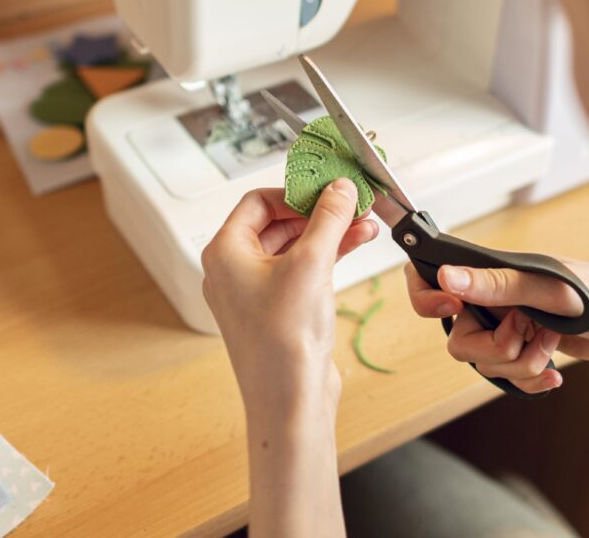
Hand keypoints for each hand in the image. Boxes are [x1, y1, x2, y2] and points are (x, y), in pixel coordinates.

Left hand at [202, 180, 378, 425]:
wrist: (289, 400)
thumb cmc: (283, 342)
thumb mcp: (311, 264)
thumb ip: (328, 219)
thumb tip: (339, 190)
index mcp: (225, 253)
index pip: (258, 201)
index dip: (295, 191)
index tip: (328, 188)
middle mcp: (234, 270)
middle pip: (278, 222)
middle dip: (319, 212)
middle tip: (352, 203)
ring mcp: (255, 292)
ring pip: (294, 246)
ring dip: (329, 233)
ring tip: (364, 223)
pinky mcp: (278, 311)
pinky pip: (301, 270)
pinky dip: (327, 256)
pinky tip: (356, 245)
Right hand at [405, 259, 588, 394]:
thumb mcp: (552, 289)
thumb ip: (497, 284)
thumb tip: (447, 277)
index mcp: (492, 271)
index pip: (430, 276)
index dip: (427, 299)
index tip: (454, 310)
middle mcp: (493, 298)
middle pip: (458, 338)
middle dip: (494, 348)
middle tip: (526, 332)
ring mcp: (506, 324)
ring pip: (483, 362)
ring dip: (519, 364)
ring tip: (552, 346)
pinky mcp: (523, 348)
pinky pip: (506, 377)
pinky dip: (528, 379)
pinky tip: (554, 373)